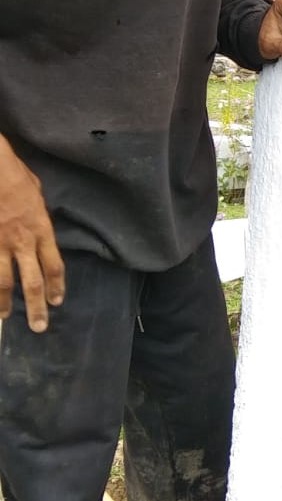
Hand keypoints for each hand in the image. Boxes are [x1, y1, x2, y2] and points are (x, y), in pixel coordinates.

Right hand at [0, 139, 64, 331]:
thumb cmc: (14, 174)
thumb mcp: (37, 191)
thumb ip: (38, 212)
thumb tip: (38, 220)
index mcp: (41, 229)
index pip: (54, 264)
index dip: (56, 285)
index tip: (56, 301)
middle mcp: (22, 241)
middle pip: (31, 281)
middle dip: (35, 306)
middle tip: (39, 326)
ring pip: (2, 282)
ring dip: (4, 303)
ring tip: (5, 318)